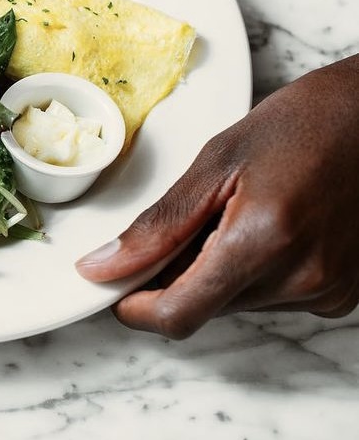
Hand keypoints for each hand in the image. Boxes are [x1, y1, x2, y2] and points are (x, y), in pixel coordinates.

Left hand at [75, 55, 358, 338]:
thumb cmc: (303, 124)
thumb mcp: (217, 161)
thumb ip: (160, 225)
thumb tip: (104, 266)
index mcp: (263, 240)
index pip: (179, 314)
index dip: (135, 307)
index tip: (114, 285)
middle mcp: (302, 278)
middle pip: (205, 307)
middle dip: (177, 275)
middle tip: (188, 221)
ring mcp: (328, 291)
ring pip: (236, 302)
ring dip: (218, 271)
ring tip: (238, 212)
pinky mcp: (342, 295)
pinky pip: (273, 296)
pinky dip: (254, 270)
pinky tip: (269, 226)